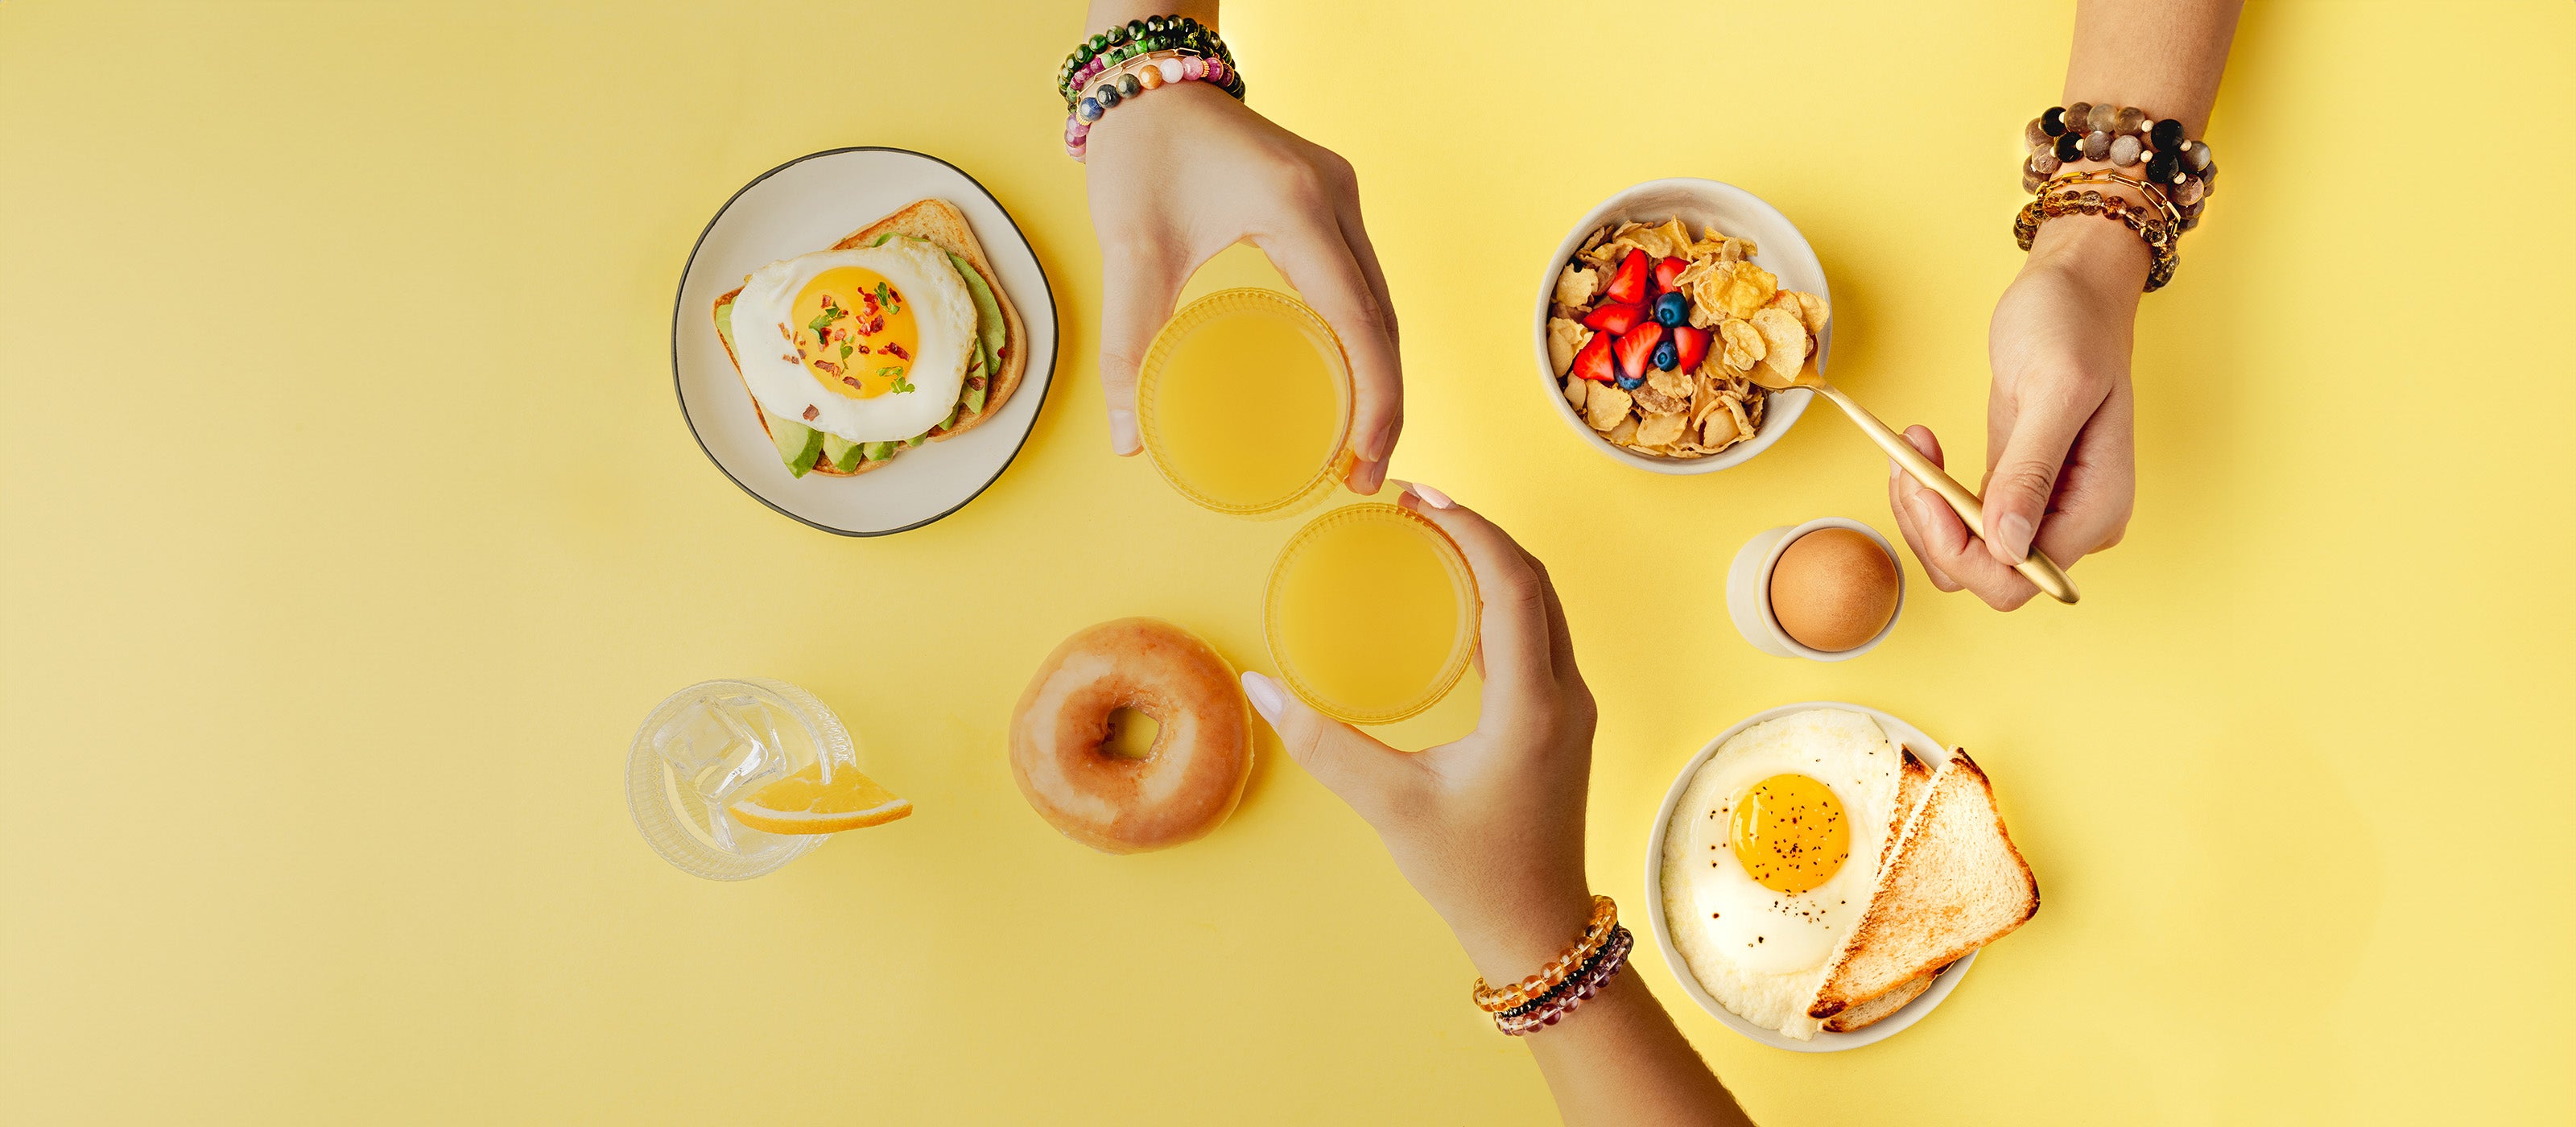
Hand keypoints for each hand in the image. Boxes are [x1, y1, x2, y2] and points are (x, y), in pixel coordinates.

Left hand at [1084, 81, 1401, 493]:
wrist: (1147, 83)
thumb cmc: (1142, 153)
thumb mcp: (1129, 250)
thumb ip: (1128, 343)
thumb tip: (1127, 437)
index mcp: (1299, 208)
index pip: (1359, 320)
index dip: (1375, 399)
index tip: (1365, 460)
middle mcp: (1337, 198)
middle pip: (1385, 318)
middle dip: (1385, 401)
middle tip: (1362, 472)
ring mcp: (1341, 196)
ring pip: (1382, 301)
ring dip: (1381, 371)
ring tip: (1362, 440)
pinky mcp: (1330, 199)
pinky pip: (1364, 280)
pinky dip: (1365, 336)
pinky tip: (1350, 378)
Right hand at [1239, 484, 1597, 979]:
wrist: (1537, 928)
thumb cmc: (1472, 873)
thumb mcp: (1390, 806)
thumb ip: (1323, 744)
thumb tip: (1260, 687)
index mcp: (1532, 706)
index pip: (1513, 584)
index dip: (1469, 528)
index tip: (1418, 498)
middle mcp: (1566, 695)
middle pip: (1535, 580)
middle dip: (1478, 531)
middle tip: (1417, 503)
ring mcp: (1572, 707)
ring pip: (1543, 604)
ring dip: (1494, 561)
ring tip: (1433, 535)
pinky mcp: (1563, 721)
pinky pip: (1539, 634)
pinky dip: (1502, 598)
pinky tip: (1456, 598)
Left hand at [1889, 218, 2139, 609]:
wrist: (2075, 290)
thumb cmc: (2073, 325)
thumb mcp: (2054, 389)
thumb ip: (2031, 472)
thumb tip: (2010, 547)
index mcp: (2097, 511)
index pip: (2018, 578)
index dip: (1960, 550)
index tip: (1926, 487)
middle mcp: (2074, 523)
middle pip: (1985, 576)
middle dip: (1934, 530)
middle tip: (1909, 464)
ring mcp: (2044, 510)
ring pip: (1965, 555)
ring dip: (1924, 513)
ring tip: (1912, 448)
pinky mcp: (2014, 491)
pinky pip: (1963, 524)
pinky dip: (1931, 496)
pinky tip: (1922, 449)